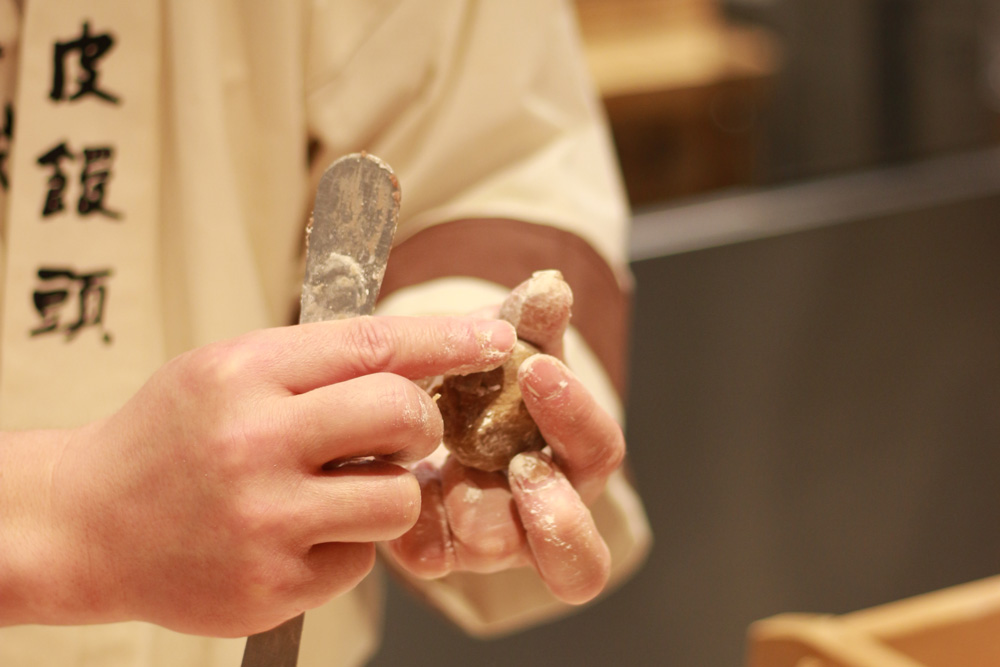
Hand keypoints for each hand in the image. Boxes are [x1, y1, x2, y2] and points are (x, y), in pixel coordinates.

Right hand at [0, 316, 513, 636]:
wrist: (89, 524)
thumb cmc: (171, 436)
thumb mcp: (228, 369)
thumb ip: (316, 359)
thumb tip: (422, 350)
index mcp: (245, 374)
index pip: (374, 343)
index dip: (447, 338)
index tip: (495, 336)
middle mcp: (254, 443)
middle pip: (401, 415)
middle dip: (421, 422)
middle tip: (401, 429)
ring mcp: (263, 521)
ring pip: (398, 497)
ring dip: (390, 490)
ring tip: (338, 487)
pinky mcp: (270, 586)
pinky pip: (361, 559)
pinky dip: (347, 544)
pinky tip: (299, 534)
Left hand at [385, 289, 624, 604]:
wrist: (426, 404)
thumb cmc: (488, 380)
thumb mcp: (509, 346)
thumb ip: (528, 320)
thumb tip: (551, 285)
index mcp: (570, 460)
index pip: (598, 451)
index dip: (577, 418)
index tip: (537, 370)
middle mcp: (540, 514)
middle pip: (578, 552)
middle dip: (554, 511)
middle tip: (521, 466)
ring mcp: (489, 539)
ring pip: (506, 555)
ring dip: (480, 514)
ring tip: (449, 475)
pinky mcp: (436, 547)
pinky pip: (430, 554)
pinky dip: (415, 523)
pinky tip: (399, 485)